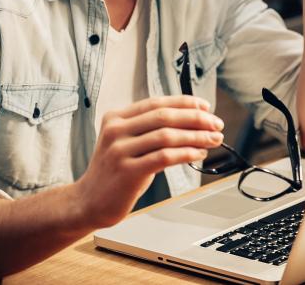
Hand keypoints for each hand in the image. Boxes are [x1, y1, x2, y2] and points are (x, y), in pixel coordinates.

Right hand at [72, 96, 223, 227]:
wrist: (88, 202)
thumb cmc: (115, 173)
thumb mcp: (127, 143)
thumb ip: (150, 130)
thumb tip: (192, 122)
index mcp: (116, 117)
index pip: (157, 103)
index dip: (184, 103)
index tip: (206, 107)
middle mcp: (116, 130)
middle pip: (165, 116)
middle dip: (196, 118)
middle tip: (217, 123)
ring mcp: (120, 150)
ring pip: (167, 135)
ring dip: (196, 136)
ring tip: (214, 139)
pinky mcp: (127, 171)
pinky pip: (164, 157)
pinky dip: (186, 153)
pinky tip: (199, 154)